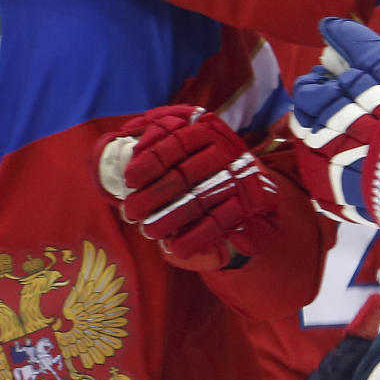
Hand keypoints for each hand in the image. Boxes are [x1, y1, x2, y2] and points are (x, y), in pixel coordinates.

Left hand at [96, 105, 278, 270]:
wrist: (250, 185)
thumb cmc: (202, 163)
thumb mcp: (186, 141)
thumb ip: (158, 132)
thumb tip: (128, 133)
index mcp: (207, 130)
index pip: (175, 143)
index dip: (150, 162)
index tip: (129, 179)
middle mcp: (225, 150)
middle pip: (183, 175)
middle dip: (152, 197)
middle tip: (130, 212)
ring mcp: (237, 178)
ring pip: (197, 200)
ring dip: (169, 220)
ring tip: (147, 232)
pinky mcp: (248, 204)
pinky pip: (218, 222)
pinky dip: (194, 238)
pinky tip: (174, 248)